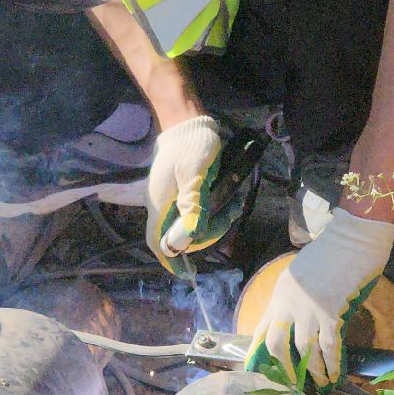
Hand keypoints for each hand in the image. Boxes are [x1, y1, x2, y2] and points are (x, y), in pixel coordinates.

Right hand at [145, 116, 223, 258]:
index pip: (158, 242)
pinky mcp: (187, 191)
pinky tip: (231, 199)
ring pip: (195, 223)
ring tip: (235, 205)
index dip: (170, 260)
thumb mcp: (195, 175)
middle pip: (183, 235)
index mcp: (160, 205)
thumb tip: (192, 235)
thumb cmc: (190, 146)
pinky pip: (200, 210)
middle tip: (228, 217)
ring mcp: (175, 198)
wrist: (190, 121)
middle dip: (207, 233)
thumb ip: (193, 205)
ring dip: (216, 220)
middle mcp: (164, 206)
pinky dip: (216, 209)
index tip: (188, 273)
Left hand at [247, 209, 393, 386]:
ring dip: (313, 370)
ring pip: (305, 350)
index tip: (256, 369)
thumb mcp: (300, 273)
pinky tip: (335, 374)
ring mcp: (309, 309)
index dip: (257, 351)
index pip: (261, 327)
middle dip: (284, 368)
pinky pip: (329, 345)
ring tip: (321, 383)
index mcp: (279, 293)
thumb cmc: (331, 252)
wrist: (353, 239)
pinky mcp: (330, 313)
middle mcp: (288, 303)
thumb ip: (293, 296)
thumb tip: (294, 320)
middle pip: (277, 344)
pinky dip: (332, 363)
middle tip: (293, 382)